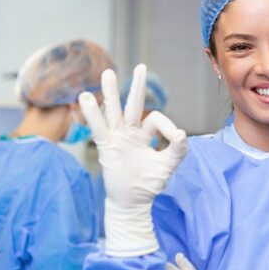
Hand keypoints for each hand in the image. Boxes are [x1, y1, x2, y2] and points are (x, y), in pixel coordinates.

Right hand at [79, 64, 186, 256]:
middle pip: (133, 104)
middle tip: (142, 66)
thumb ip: (177, 151)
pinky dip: (93, 114)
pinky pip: (99, 128)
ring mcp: (117, 138)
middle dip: (138, 86)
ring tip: (108, 73)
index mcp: (145, 134)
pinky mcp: (107, 147)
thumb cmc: (149, 184)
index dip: (167, 126)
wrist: (133, 203)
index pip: (155, 118)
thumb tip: (182, 134)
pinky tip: (86, 98)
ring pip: (114, 111)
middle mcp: (130, 132)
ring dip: (112, 93)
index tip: (176, 139)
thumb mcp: (167, 166)